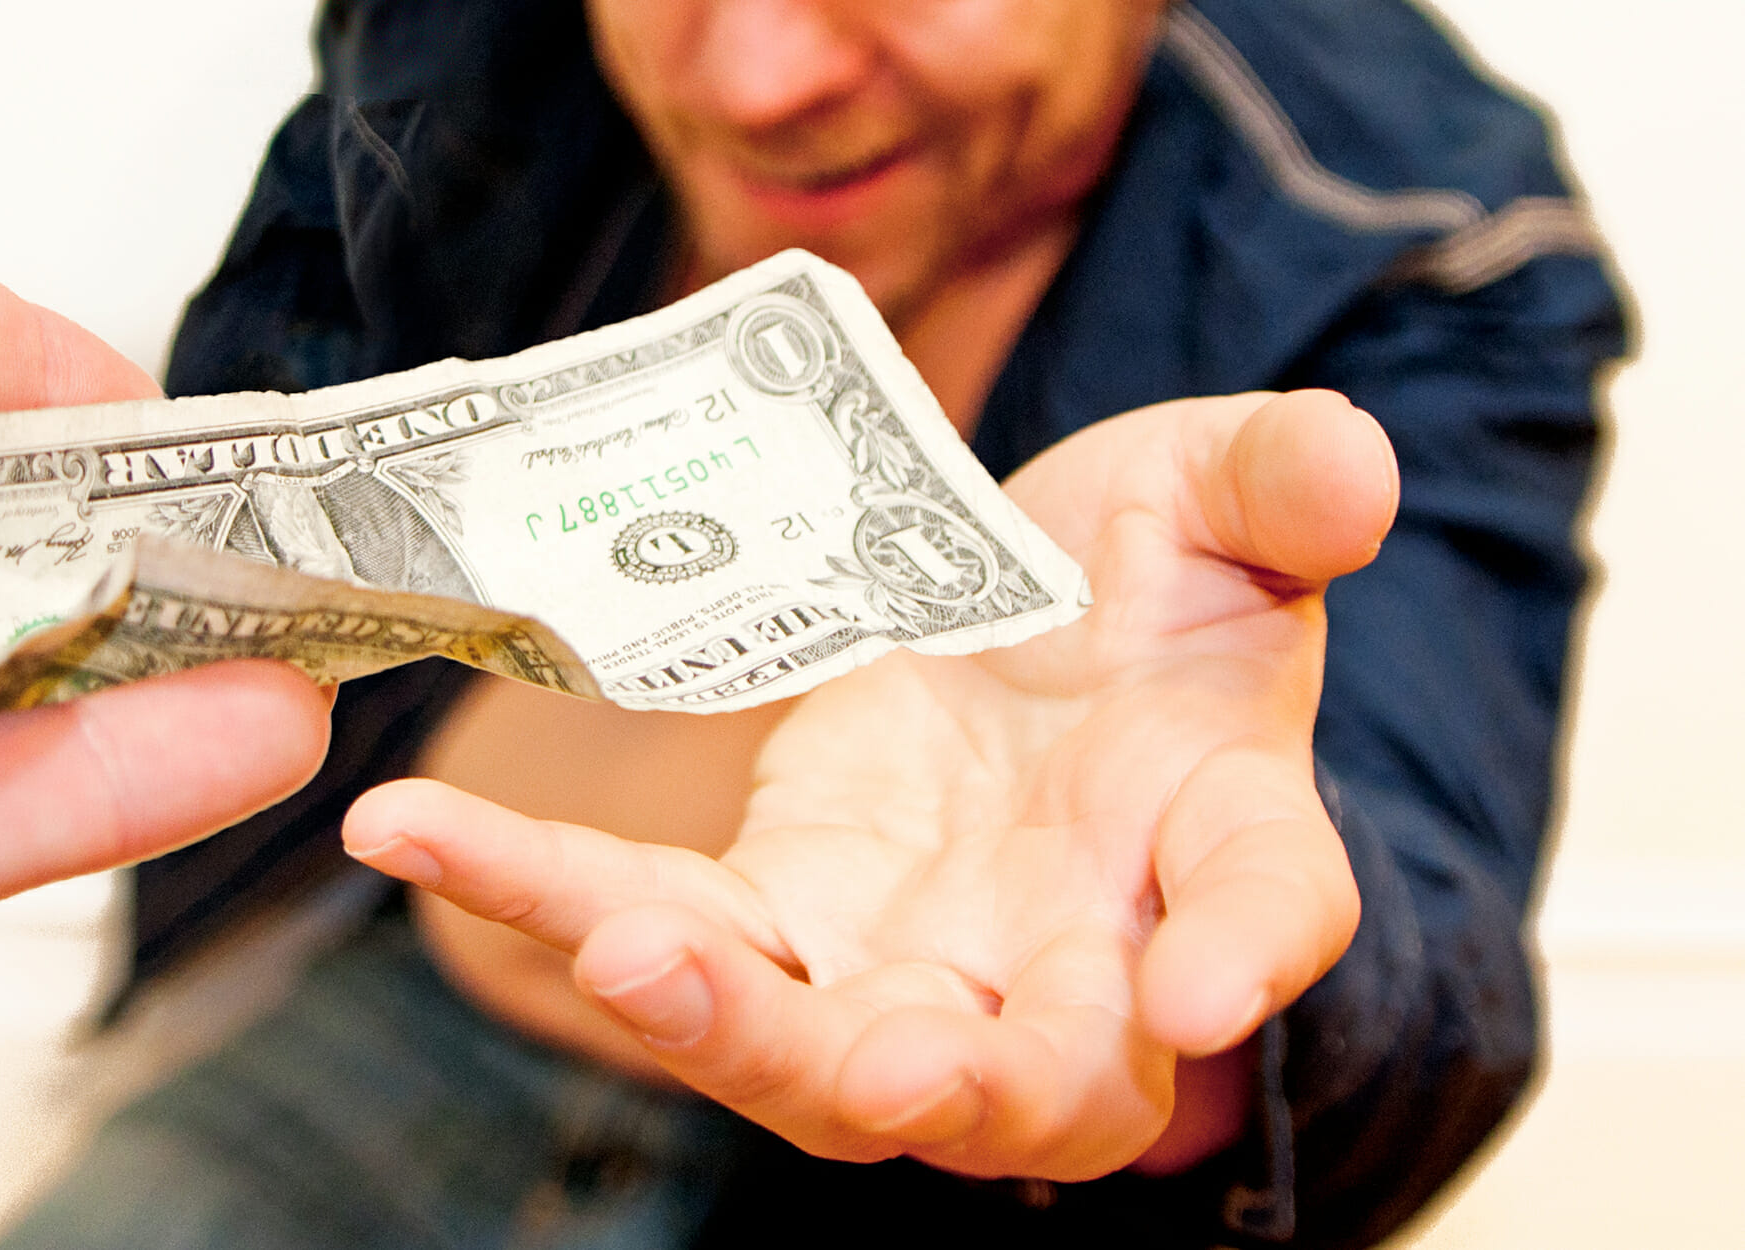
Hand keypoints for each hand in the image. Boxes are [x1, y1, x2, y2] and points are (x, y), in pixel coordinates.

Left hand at [346, 391, 1393, 1179]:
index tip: (1201, 978)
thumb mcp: (1229, 509)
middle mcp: (1064, 964)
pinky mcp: (766, 915)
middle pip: (1019, 1081)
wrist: (1043, 630)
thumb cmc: (1156, 601)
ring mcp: (904, 964)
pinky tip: (416, 831)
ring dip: (729, 1025)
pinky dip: (538, 890)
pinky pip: (652, 930)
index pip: (1262, 918)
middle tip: (890, 1073)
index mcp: (1216, 855)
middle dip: (944, 1083)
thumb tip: (1341, 469)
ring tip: (628, 952)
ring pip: (815, 1054)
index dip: (1246, 951)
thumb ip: (1282, 492)